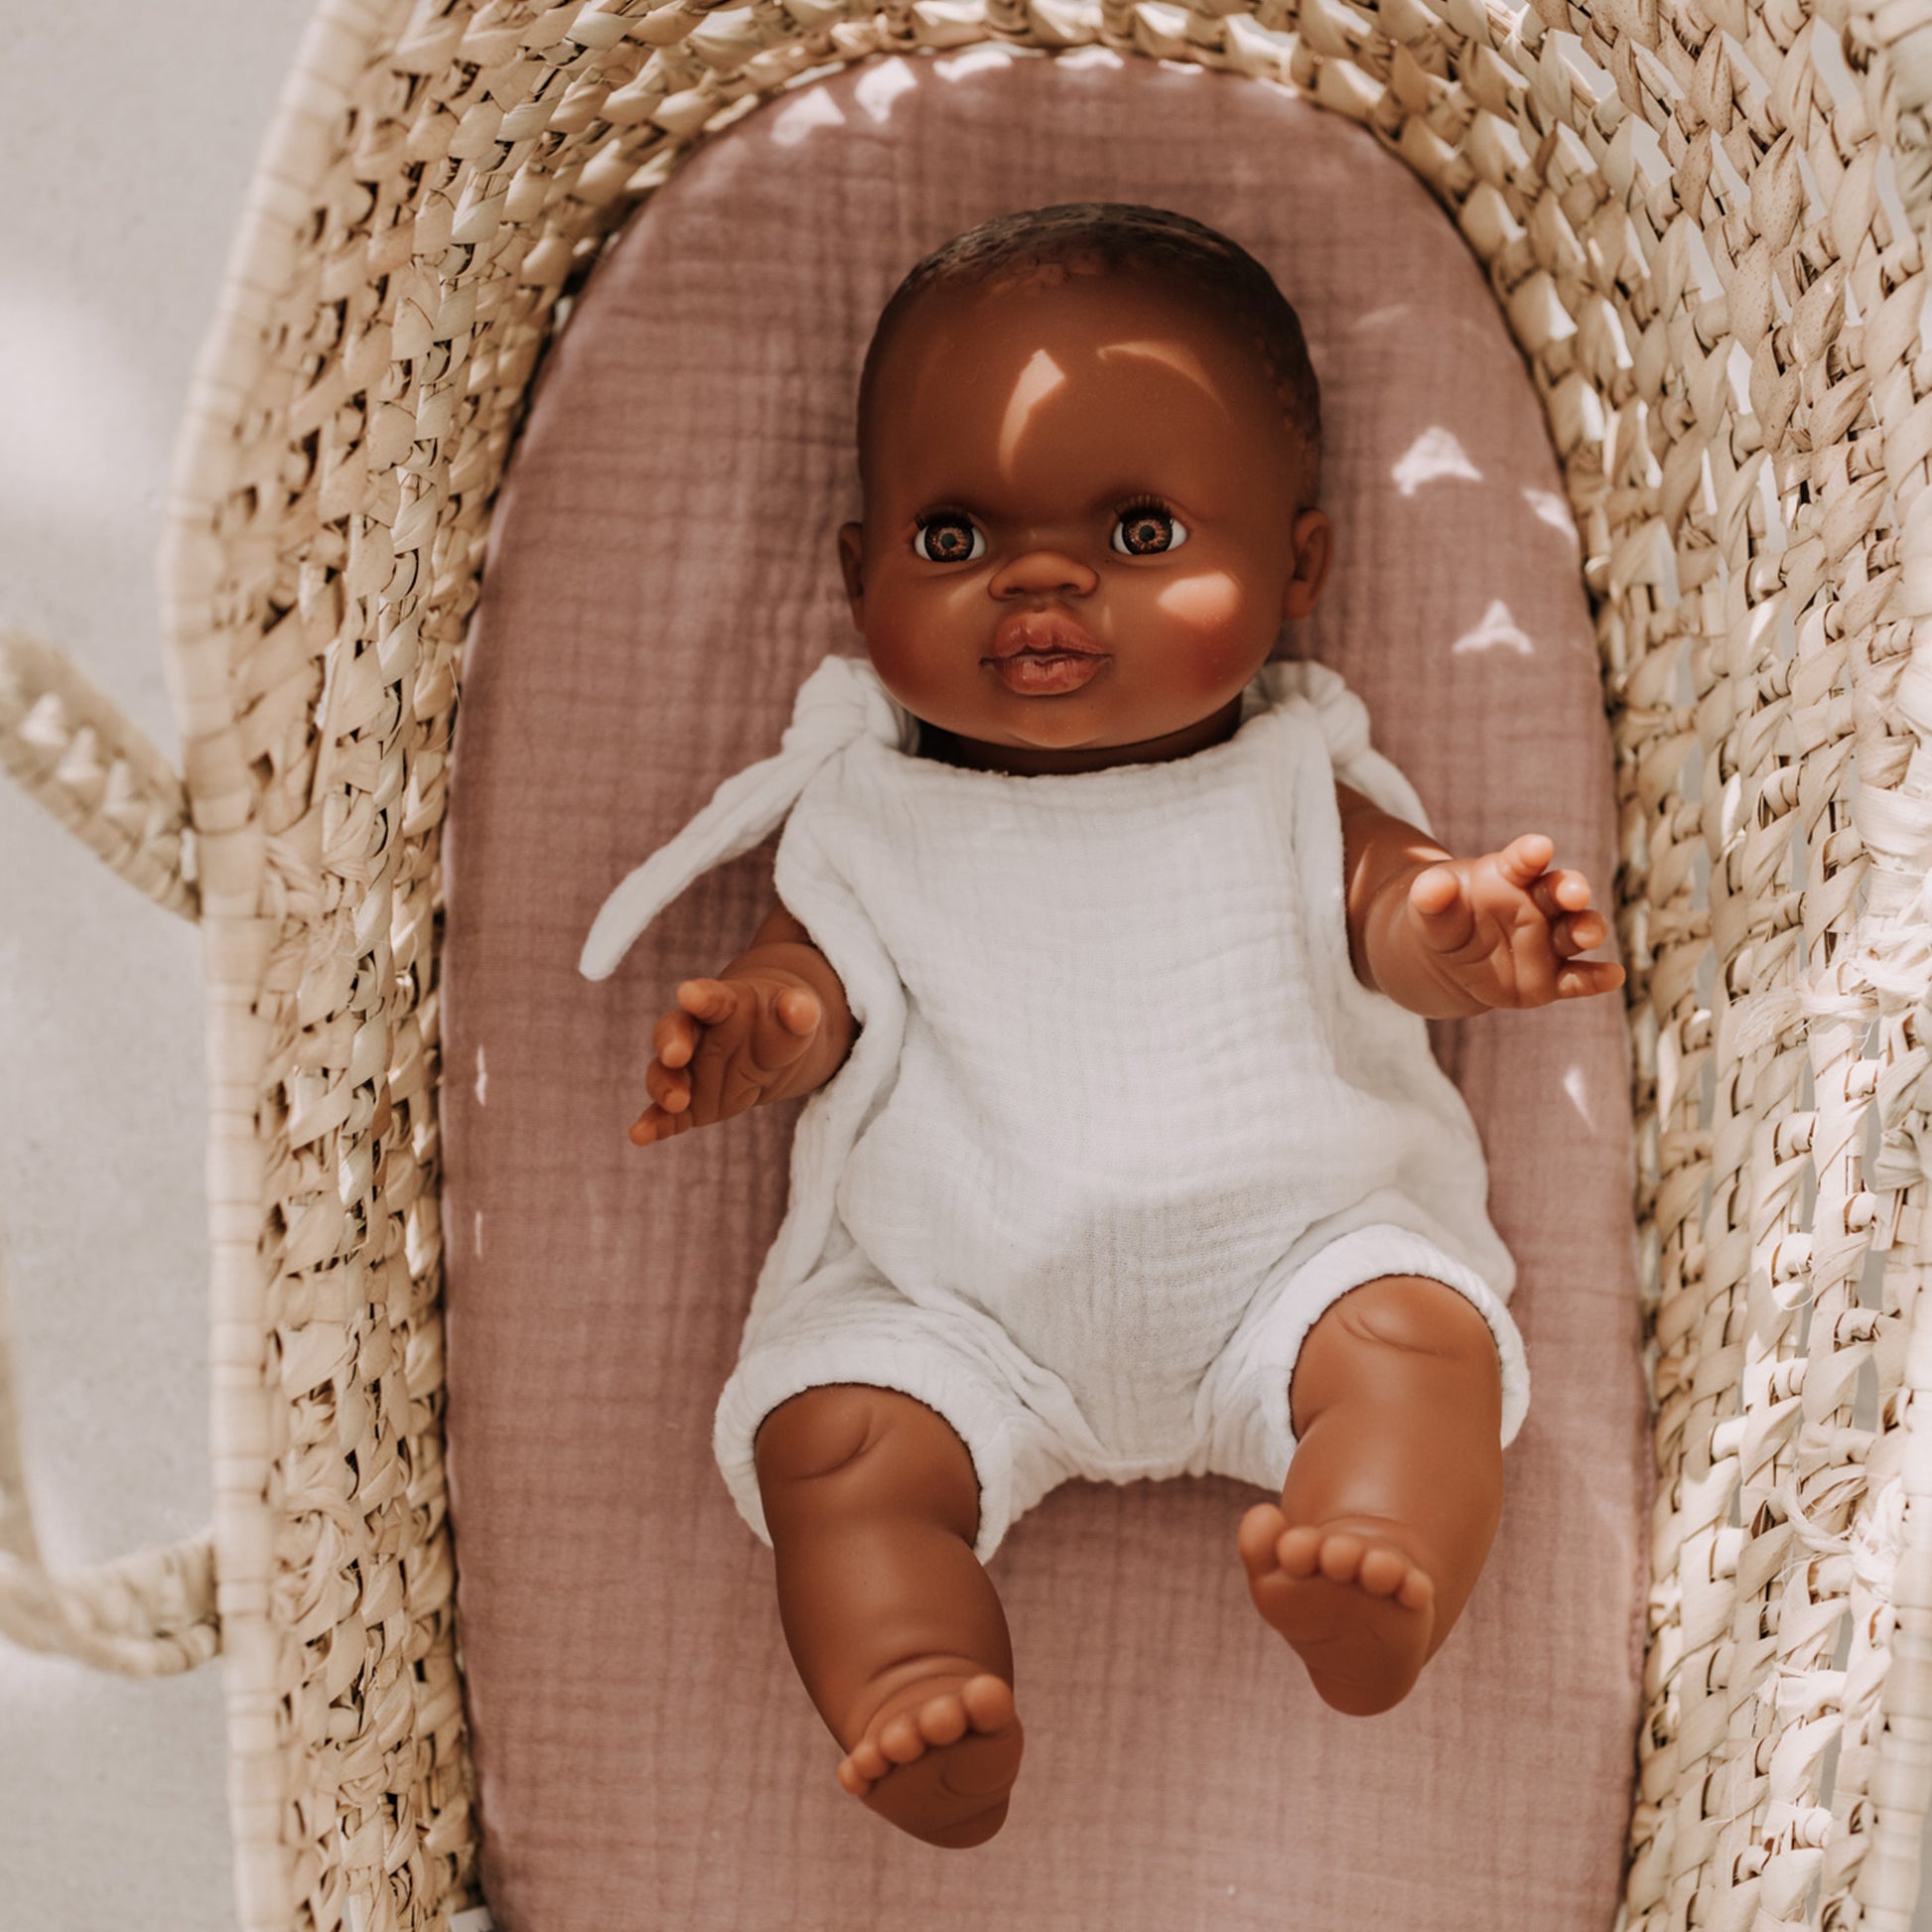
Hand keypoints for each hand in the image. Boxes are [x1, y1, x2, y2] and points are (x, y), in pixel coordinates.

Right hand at [631, 971, 824, 1144]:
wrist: (773, 1049)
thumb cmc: (782, 1025)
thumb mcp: (800, 1018)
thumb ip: (799, 1012)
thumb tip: (800, 1007)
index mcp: (725, 1004)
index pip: (712, 997)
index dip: (702, 995)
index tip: (689, 993)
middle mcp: (696, 1032)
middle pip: (674, 1031)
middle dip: (671, 1042)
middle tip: (675, 1055)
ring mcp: (688, 1069)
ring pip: (664, 1073)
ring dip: (665, 1086)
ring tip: (676, 1102)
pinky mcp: (687, 1102)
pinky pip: (665, 1113)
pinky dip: (652, 1124)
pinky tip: (640, 1136)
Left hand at [1398, 833, 1625, 1013]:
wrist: (1448, 960)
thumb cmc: (1443, 920)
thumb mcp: (1428, 909)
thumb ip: (1431, 897)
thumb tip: (1429, 887)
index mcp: (1509, 875)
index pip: (1522, 860)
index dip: (1530, 854)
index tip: (1539, 847)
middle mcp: (1538, 903)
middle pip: (1560, 890)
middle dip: (1570, 889)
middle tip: (1573, 892)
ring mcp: (1549, 940)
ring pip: (1575, 931)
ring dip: (1586, 929)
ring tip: (1586, 934)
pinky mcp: (1553, 977)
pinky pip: (1578, 978)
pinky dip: (1597, 978)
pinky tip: (1613, 976)